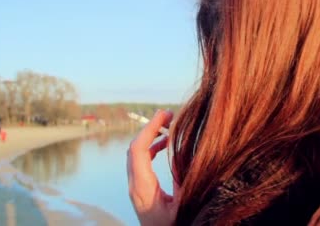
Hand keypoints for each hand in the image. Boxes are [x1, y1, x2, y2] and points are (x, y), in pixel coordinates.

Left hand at [127, 110, 177, 225]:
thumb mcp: (183, 204)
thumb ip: (183, 179)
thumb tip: (185, 152)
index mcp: (143, 188)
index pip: (138, 149)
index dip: (150, 128)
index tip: (166, 114)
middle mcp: (135, 185)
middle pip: (134, 148)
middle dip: (150, 127)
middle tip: (169, 114)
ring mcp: (135, 187)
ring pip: (136, 153)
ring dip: (150, 136)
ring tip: (169, 126)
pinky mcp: (140, 188)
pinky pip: (140, 161)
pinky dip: (151, 147)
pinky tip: (166, 144)